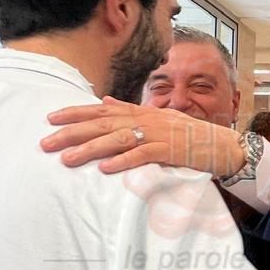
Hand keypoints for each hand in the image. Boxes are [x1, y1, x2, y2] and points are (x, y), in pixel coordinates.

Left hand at [43, 99, 243, 175]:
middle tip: (46, 142)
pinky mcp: (172, 151)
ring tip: (67, 159)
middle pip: (104, 123)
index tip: (51, 118)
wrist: (224, 145)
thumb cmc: (189, 136)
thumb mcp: (159, 119)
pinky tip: (106, 169)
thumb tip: (106, 100)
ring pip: (119, 138)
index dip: (76, 112)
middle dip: (73, 132)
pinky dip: (124, 161)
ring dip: (91, 149)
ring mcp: (160, 134)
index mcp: (143, 111)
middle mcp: (148, 119)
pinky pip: (144, 155)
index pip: (103, 109)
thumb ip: (131, 111)